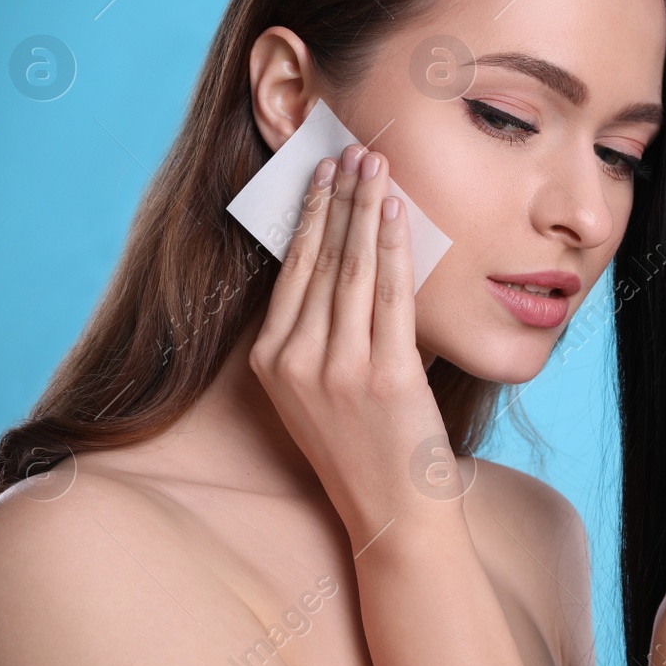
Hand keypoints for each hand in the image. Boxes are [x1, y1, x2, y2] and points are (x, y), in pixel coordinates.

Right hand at [249, 141, 456, 546]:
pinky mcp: (384, 377)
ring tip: (375, 166)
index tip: (322, 173)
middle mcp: (294, 363)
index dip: (310, 216)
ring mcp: (337, 371)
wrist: (394, 514)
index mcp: (269, 363)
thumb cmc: (365, 447)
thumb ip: (322, 333)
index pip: (291, 271)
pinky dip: (393, 248)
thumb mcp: (320, 389)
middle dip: (337, 198)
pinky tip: (397, 213)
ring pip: (351, 270)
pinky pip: (389, 297)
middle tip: (352, 150)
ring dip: (364, 210)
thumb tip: (347, 256)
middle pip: (319, 261)